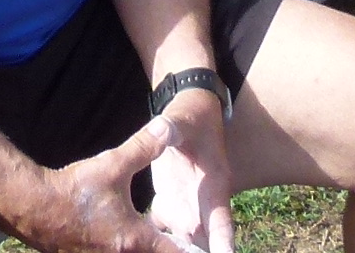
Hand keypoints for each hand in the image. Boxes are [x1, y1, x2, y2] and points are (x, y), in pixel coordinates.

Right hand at [10, 116, 184, 252]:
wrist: (33, 206)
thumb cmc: (75, 189)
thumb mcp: (112, 165)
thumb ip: (143, 148)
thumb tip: (167, 128)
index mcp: (134, 239)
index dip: (192, 249)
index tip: (202, 244)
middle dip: (169, 248)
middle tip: (179, 238)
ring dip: (146, 248)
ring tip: (155, 238)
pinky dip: (124, 249)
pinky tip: (121, 236)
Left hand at [145, 89, 236, 252]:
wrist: (188, 114)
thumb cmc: (193, 116)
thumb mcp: (186, 118)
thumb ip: (175, 127)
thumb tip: (166, 128)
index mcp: (214, 184)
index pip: (222, 220)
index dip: (222, 242)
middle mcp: (203, 203)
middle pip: (204, 241)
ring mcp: (185, 206)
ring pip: (182, 241)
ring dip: (174, 250)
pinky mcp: (168, 204)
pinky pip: (159, 230)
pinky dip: (151, 242)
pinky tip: (132, 247)